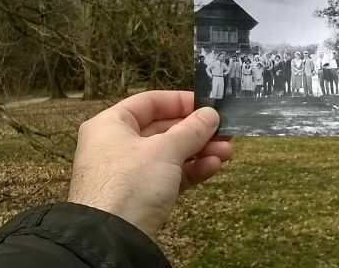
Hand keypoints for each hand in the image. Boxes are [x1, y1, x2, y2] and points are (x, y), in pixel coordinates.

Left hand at [67, 91, 232, 237]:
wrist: (112, 237)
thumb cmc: (131, 182)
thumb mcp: (165, 150)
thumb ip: (191, 130)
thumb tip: (211, 115)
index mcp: (111, 124)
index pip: (149, 102)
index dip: (180, 101)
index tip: (208, 106)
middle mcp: (117, 145)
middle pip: (162, 129)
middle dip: (196, 131)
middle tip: (225, 131)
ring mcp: (128, 173)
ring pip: (169, 154)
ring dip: (199, 151)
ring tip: (227, 152)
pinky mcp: (140, 196)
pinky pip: (169, 176)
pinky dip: (190, 170)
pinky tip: (213, 167)